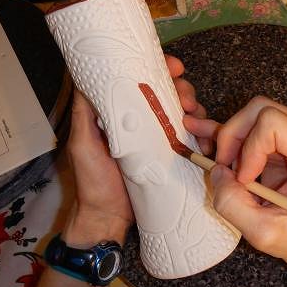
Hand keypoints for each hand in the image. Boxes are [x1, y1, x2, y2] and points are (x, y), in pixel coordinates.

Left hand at [64, 55, 209, 246]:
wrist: (108, 219)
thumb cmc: (92, 182)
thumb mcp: (82, 144)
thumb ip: (85, 115)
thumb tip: (86, 80)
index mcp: (121, 114)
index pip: (142, 83)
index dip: (159, 70)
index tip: (174, 67)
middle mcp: (141, 122)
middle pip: (168, 93)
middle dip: (182, 88)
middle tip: (186, 98)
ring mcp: (158, 139)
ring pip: (183, 112)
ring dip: (194, 108)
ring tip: (194, 114)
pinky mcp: (171, 157)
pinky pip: (191, 138)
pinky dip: (201, 132)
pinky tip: (204, 134)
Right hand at [185, 96, 286, 275]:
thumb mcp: (264, 232)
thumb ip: (234, 204)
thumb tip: (217, 172)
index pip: (273, 123)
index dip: (248, 149)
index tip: (244, 179)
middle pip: (260, 110)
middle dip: (233, 138)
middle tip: (225, 169)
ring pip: (251, 114)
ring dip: (228, 138)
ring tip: (218, 162)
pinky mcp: (283, 138)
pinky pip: (250, 123)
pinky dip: (226, 132)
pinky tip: (203, 133)